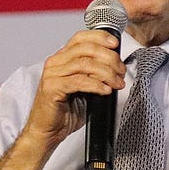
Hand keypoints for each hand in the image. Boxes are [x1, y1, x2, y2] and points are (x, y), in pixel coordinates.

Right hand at [21, 28, 125, 147]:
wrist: (47, 132)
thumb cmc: (64, 111)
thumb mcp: (84, 87)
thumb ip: (94, 74)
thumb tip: (115, 66)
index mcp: (62, 58)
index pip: (81, 38)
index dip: (100, 37)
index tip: (115, 44)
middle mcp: (55, 63)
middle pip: (86, 49)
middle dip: (109, 58)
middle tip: (121, 71)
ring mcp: (52, 75)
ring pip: (85, 64)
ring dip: (106, 73)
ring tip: (117, 83)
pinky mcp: (52, 88)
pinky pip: (79, 82)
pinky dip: (96, 85)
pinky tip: (105, 90)